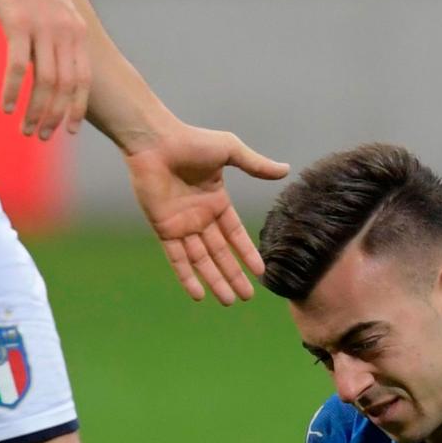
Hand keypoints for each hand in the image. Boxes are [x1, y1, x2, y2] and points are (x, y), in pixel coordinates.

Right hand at [0, 0, 91, 139]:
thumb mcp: (51, 11)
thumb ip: (53, 38)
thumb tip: (45, 67)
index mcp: (76, 32)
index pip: (82, 79)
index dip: (76, 107)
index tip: (68, 130)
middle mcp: (66, 33)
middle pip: (65, 87)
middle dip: (54, 117)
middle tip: (42, 136)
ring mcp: (44, 29)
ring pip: (45, 82)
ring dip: (35, 111)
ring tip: (25, 130)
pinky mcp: (19, 24)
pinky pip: (19, 67)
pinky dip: (14, 92)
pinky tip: (6, 109)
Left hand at [126, 124, 289, 302]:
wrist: (155, 142)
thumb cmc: (191, 141)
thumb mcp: (231, 151)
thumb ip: (256, 165)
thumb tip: (286, 170)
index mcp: (216, 201)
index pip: (235, 234)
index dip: (248, 253)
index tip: (261, 272)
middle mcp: (200, 217)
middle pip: (220, 252)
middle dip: (233, 275)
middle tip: (246, 297)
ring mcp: (181, 225)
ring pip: (201, 260)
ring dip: (214, 280)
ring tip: (227, 301)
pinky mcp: (163, 229)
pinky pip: (176, 258)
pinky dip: (186, 276)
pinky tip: (198, 294)